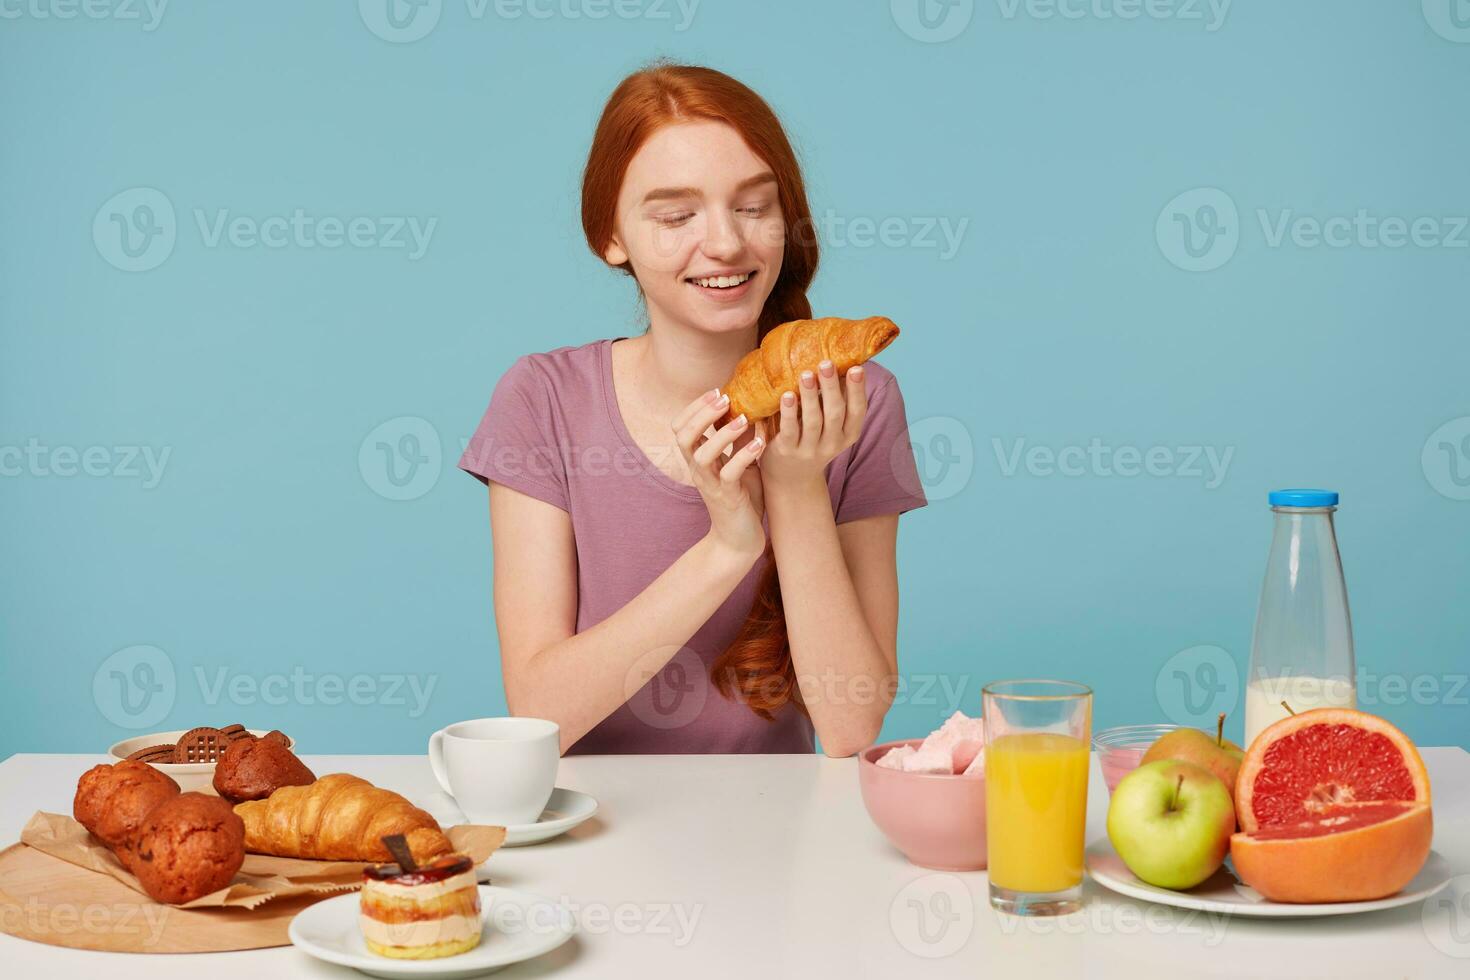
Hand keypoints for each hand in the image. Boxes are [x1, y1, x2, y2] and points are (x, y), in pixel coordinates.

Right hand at [673, 388, 767, 559]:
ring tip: (744, 419)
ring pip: (702, 454)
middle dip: (702, 414)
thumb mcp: (741, 462)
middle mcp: (698, 469)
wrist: (739, 540)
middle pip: (683, 435)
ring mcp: (710, 484)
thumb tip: (752, 406)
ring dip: (723, 433)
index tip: (717, 390)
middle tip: (725, 398)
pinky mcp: (726, 497)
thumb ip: (741, 439)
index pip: (681, 426)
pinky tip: (760, 444)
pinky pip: (729, 473)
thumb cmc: (741, 499)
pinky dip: (744, 455)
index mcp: (698, 458)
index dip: (694, 406)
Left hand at [755, 361, 867, 488]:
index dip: (858, 390)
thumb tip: (838, 358)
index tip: (857, 368)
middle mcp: (833, 443)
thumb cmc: (812, 438)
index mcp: (848, 433)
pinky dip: (789, 412)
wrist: (792, 477)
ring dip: (810, 396)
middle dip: (831, 387)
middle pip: (836, 413)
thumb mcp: (830, 425)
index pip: (858, 411)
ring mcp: (810, 449)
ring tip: (805, 374)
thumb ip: (833, 399)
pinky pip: (790, 430)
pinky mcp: (788, 451)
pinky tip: (787, 395)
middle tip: (826, 363)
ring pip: (814, 421)